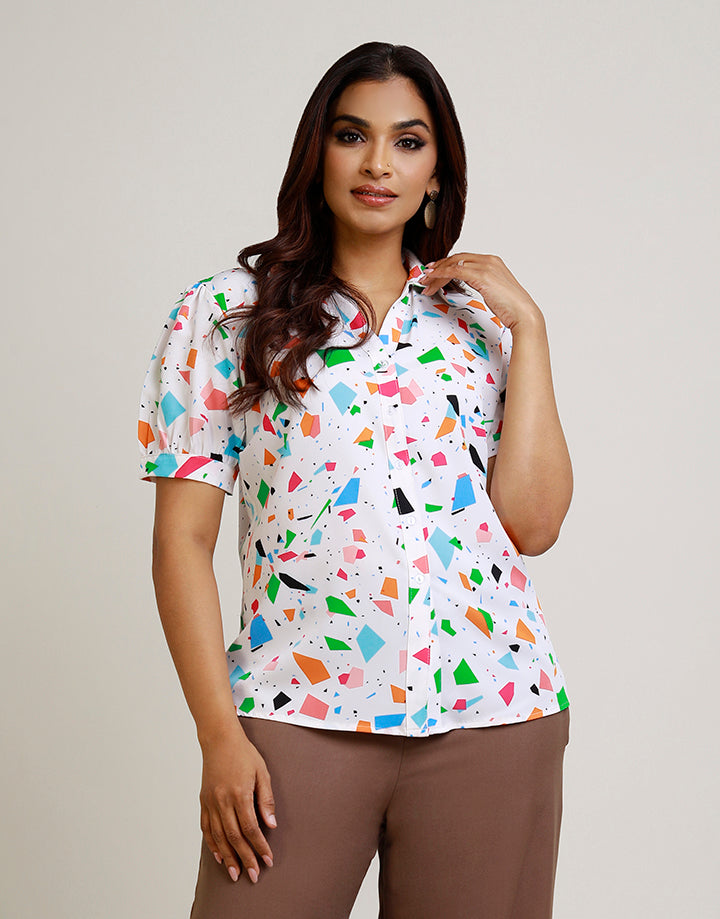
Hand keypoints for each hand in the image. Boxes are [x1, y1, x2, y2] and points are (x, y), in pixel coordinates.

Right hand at [199, 726, 276, 883]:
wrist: (219, 739)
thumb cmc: (243, 753)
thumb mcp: (262, 772)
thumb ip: (266, 799)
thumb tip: (271, 824)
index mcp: (239, 793)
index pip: (250, 828)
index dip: (259, 846)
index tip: (268, 859)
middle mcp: (222, 801)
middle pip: (234, 837)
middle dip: (245, 858)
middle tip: (254, 875)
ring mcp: (211, 802)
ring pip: (219, 837)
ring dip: (228, 857)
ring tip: (235, 873)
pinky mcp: (204, 801)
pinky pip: (207, 828)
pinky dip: (212, 844)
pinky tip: (219, 856)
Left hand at [419, 252, 543, 331]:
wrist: (523, 313)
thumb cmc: (510, 307)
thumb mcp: (493, 291)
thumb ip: (481, 284)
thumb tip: (470, 286)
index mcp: (492, 262)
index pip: (463, 259)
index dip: (446, 264)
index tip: (435, 271)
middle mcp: (489, 260)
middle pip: (456, 258)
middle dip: (438, 267)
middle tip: (426, 277)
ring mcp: (486, 266)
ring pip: (454, 263)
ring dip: (437, 272)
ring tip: (426, 281)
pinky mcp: (482, 275)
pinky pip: (456, 270)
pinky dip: (442, 273)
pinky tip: (434, 279)